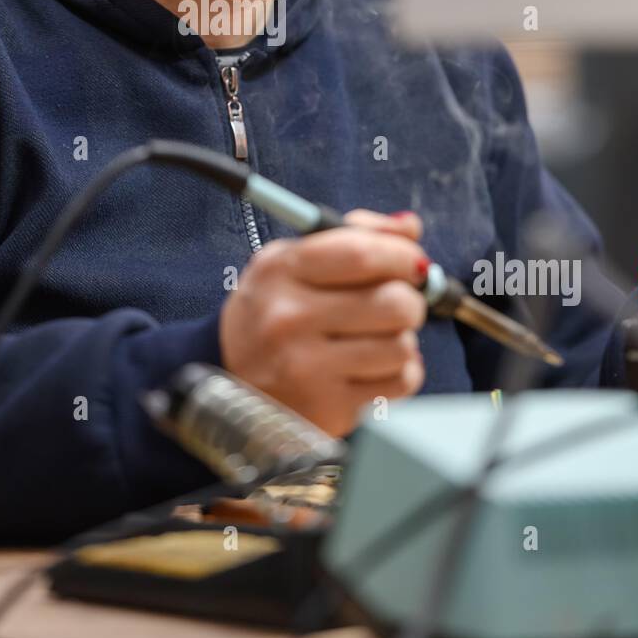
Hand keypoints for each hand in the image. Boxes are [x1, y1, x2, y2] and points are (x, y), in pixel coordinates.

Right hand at [218, 208, 427, 437]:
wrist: (226, 374)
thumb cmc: (270, 310)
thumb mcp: (292, 260)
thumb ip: (352, 235)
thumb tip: (410, 229)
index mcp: (282, 271)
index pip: (361, 254)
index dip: (401, 255)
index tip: (411, 261)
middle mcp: (290, 319)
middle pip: (393, 302)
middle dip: (410, 299)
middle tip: (398, 301)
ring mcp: (308, 368)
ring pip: (401, 345)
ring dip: (401, 338)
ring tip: (377, 336)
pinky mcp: (328, 407)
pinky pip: (400, 382)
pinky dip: (401, 371)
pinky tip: (376, 365)